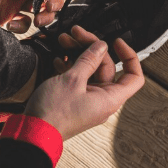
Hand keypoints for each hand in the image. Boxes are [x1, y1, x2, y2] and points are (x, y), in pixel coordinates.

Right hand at [24, 37, 143, 140]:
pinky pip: (78, 80)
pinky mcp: (74, 101)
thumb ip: (88, 60)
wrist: (33, 133)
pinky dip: (70, 67)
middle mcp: (102, 100)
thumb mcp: (72, 80)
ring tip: (64, 41)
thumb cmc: (54, 113)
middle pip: (106, 68)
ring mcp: (88, 100)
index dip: (129, 57)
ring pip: (90, 71)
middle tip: (77, 34)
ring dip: (78, 55)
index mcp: (110, 98)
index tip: (116, 42)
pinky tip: (59, 60)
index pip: (134, 77)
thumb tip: (101, 47)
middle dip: (92, 48)